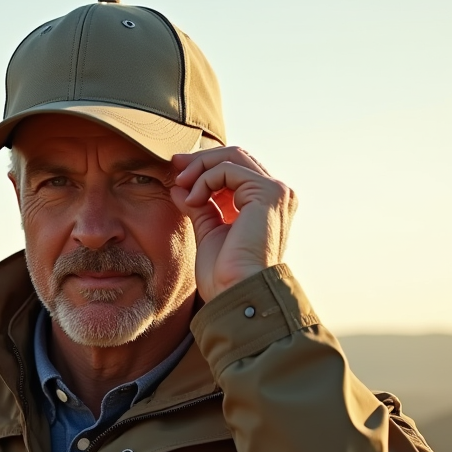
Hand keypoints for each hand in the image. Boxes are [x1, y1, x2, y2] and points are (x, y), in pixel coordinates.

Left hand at [169, 147, 297, 301]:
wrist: (237, 294)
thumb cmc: (225, 276)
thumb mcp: (209, 233)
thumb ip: (200, 207)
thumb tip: (179, 186)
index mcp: (266, 205)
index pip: (236, 170)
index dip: (205, 167)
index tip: (176, 172)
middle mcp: (277, 195)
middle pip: (235, 157)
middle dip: (201, 159)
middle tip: (174, 165)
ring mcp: (276, 192)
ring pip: (232, 157)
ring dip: (200, 167)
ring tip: (180, 184)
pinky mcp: (268, 193)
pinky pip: (228, 170)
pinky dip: (204, 179)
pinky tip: (192, 200)